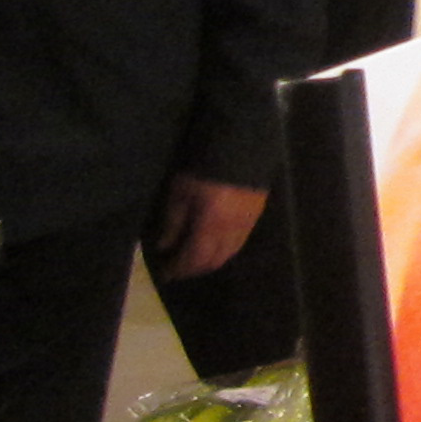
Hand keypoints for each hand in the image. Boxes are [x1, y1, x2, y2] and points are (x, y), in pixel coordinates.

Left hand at [151, 177, 267, 278]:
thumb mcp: (180, 194)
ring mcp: (247, 224)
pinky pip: (239, 242)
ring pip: (229, 253)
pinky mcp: (256, 215)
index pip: (194, 259)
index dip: (179, 269)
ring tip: (196, 257)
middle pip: (214, 261)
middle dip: (195, 269)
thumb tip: (165, 247)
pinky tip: (215, 242)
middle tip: (179, 268)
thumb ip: (173, 223)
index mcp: (211, 228)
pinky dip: (224, 249)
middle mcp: (231, 233)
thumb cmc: (203, 170)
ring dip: (211, 260)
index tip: (165, 273)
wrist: (240, 148)